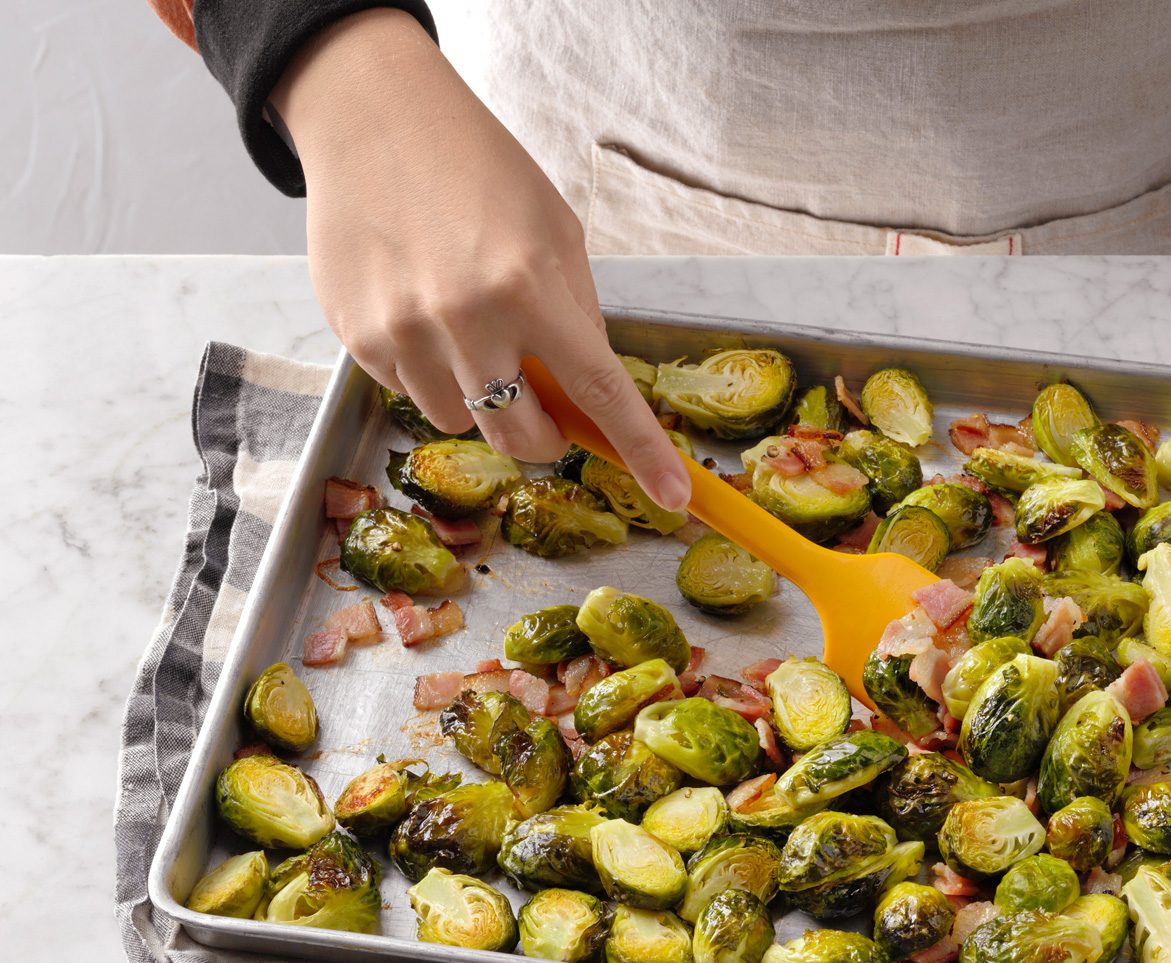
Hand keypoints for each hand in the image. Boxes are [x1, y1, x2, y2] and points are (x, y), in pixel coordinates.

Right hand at [270, 10, 688, 508]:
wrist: (375, 119)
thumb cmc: (477, 170)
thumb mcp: (555, 233)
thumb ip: (577, 317)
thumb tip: (591, 395)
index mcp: (531, 288)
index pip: (600, 393)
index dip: (641, 451)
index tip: (672, 494)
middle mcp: (466, 319)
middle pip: (521, 436)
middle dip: (543, 434)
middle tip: (546, 405)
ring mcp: (404, 332)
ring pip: (461, 421)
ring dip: (479, 397)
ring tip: (469, 329)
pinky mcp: (356, 336)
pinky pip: (409, 392)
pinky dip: (429, 371)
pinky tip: (423, 311)